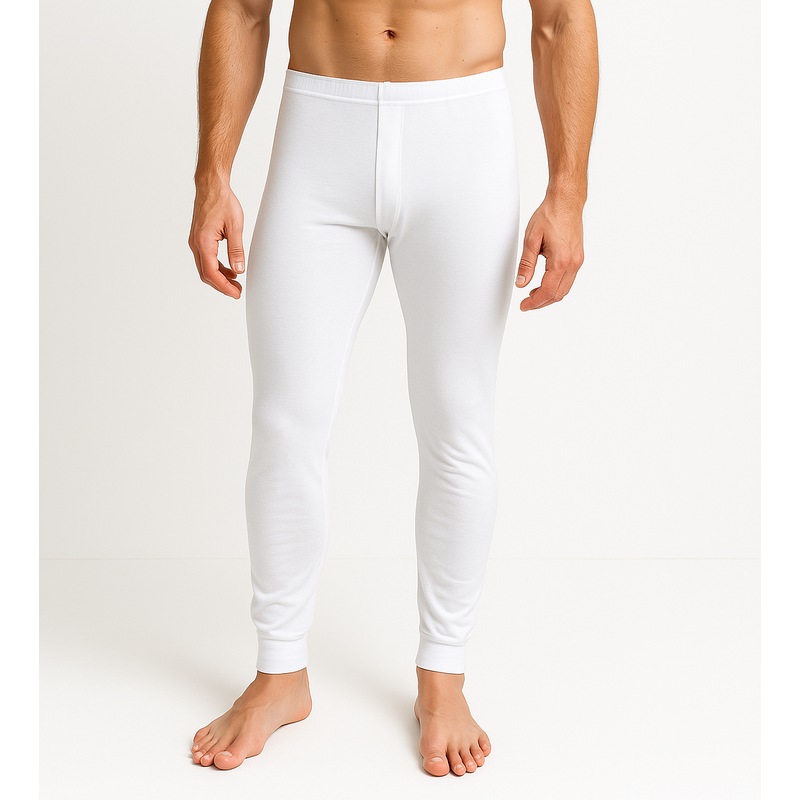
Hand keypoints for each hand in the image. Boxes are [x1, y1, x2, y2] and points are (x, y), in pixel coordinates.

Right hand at [188, 181, 245, 298]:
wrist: (211, 186)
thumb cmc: (222, 201)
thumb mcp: (235, 226)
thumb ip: (236, 249)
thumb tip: (239, 270)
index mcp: (203, 242)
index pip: (211, 273)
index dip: (224, 287)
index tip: (236, 293)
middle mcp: (195, 244)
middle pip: (206, 274)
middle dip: (222, 286)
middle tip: (238, 292)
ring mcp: (195, 242)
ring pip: (205, 268)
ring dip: (220, 278)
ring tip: (236, 283)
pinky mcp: (199, 239)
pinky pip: (206, 259)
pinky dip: (217, 268)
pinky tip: (230, 270)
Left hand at [515, 194, 584, 310]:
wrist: (566, 202)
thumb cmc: (550, 215)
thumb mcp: (531, 240)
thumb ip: (526, 264)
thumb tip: (521, 283)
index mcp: (561, 260)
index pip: (548, 291)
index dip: (534, 302)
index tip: (523, 306)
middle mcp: (573, 263)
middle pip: (558, 294)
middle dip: (541, 302)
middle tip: (526, 303)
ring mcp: (578, 261)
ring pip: (565, 289)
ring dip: (549, 296)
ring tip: (533, 295)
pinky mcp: (578, 258)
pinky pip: (568, 280)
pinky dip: (557, 287)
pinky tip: (545, 284)